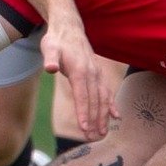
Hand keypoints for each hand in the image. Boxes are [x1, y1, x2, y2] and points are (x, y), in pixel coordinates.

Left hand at [40, 16, 113, 138]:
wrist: (69, 28)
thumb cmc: (56, 40)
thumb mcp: (49, 47)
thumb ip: (50, 59)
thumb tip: (50, 68)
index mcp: (80, 70)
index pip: (82, 95)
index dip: (83, 112)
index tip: (84, 127)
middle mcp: (92, 73)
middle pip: (94, 100)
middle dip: (94, 120)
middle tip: (92, 137)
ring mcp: (97, 74)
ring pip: (103, 98)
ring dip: (103, 116)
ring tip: (102, 133)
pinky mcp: (98, 74)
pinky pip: (107, 91)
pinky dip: (111, 104)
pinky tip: (115, 117)